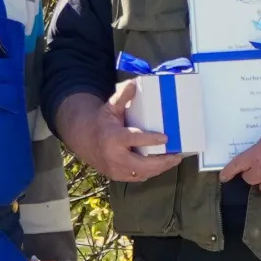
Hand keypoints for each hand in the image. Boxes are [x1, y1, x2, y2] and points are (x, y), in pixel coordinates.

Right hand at [53, 85, 182, 182]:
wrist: (83, 140)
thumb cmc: (101, 122)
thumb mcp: (110, 107)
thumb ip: (122, 97)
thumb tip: (134, 83)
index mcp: (113, 138)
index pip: (134, 139)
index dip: (150, 140)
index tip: (165, 138)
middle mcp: (114, 156)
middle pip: (142, 164)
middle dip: (162, 162)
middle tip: (177, 156)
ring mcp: (116, 169)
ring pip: (142, 173)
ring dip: (160, 169)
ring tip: (173, 160)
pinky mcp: (118, 176)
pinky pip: (138, 177)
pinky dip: (151, 172)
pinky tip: (162, 166)